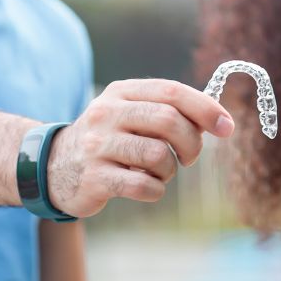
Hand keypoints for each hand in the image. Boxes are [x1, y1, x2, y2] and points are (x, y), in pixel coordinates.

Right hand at [45, 79, 234, 217]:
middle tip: (190, 158)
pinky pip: (143, 186)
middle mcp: (107, 114)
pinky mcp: (95, 178)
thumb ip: (168, 112)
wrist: (53, 166)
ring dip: (170, 170)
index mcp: (121, 92)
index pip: (172, 91)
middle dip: (192, 143)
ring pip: (158, 156)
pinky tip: (146, 187)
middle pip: (168, 121)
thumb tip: (215, 120)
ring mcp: (98, 146)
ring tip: (160, 172)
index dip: (205, 108)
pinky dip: (155, 190)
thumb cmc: (109, 140)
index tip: (227, 126)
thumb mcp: (131, 115)